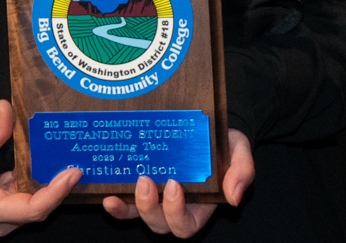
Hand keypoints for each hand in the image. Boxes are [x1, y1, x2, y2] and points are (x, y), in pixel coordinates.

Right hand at [0, 100, 80, 234]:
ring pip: (37, 205)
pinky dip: (40, 185)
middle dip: (59, 188)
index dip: (55, 192)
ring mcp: (8, 220)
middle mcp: (4, 222)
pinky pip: (30, 200)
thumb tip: (6, 107)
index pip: (33, 209)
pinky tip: (51, 169)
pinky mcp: (10, 212)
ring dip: (51, 187)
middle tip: (75, 165)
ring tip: (68, 165)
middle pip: (40, 208)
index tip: (72, 173)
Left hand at [102, 129, 253, 235]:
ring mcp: (153, 194)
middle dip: (149, 208)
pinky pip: (123, 197)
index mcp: (199, 205)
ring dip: (124, 209)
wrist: (206, 122)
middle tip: (145, 180)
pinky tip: (103, 190)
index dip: (177, 212)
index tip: (175, 185)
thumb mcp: (239, 151)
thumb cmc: (224, 141)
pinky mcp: (136, 180)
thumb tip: (233, 197)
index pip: (185, 224)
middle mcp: (173, 204)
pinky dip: (113, 199)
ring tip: (113, 195)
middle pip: (158, 223)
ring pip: (136, 214)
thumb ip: (242, 172)